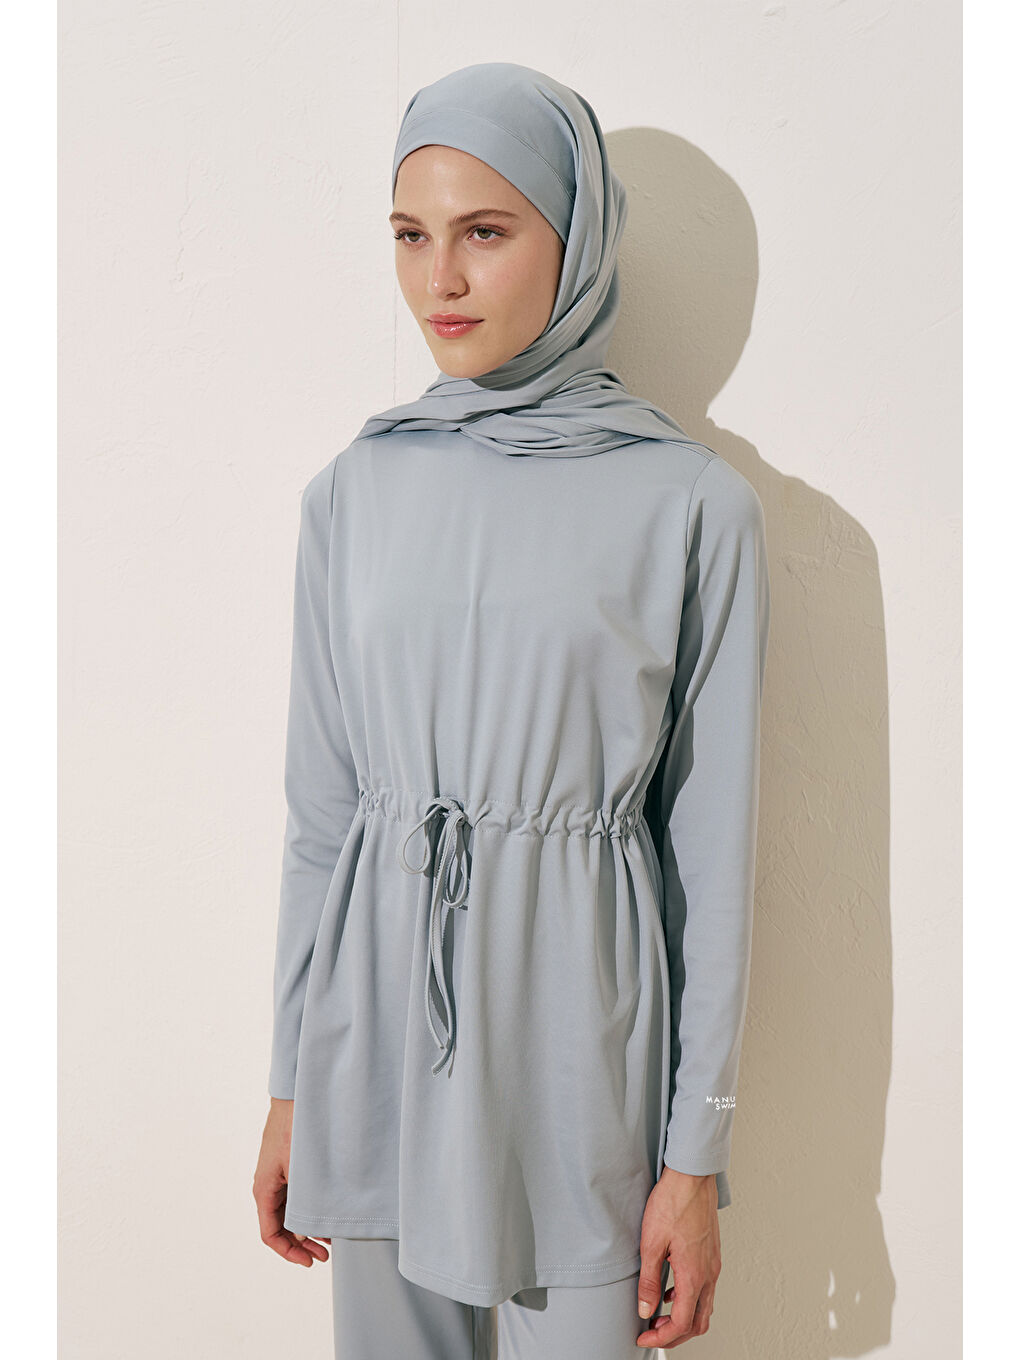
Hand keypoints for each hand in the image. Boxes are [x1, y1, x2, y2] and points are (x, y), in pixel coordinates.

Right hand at [253, 1097, 330, 1266]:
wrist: (297, 1093)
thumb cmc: (297, 1127)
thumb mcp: (303, 1170)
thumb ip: (307, 1202)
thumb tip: (316, 1230)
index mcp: (264, 1189)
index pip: (270, 1234)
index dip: (289, 1252)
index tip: (309, 1261)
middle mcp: (268, 1185)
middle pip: (280, 1227)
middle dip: (301, 1244)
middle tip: (324, 1255)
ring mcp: (278, 1176)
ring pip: (289, 1213)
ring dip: (307, 1228)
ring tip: (329, 1240)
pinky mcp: (289, 1166)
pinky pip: (295, 1197)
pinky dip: (309, 1210)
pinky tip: (327, 1216)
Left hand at [635, 1167, 720, 1348]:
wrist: (692, 1176)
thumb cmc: (673, 1202)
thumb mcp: (651, 1243)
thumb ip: (649, 1281)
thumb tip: (646, 1310)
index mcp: (694, 1275)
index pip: (682, 1323)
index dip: (662, 1338)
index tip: (644, 1337)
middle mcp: (709, 1274)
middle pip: (698, 1323)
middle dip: (675, 1336)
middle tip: (652, 1333)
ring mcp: (713, 1264)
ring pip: (704, 1307)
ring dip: (684, 1318)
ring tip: (660, 1314)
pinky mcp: (712, 1254)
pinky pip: (706, 1289)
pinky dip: (690, 1299)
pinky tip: (673, 1290)